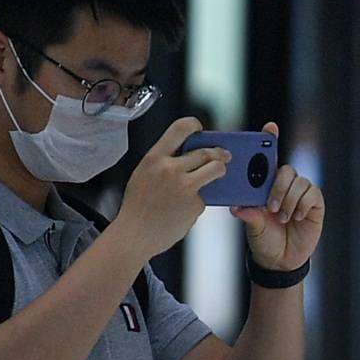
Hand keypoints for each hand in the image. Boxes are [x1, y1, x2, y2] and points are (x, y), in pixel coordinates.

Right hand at [121, 115, 232, 253]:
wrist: (134, 234)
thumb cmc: (138, 205)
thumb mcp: (144, 173)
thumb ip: (164, 160)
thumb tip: (190, 152)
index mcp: (154, 158)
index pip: (180, 128)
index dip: (194, 125)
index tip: (199, 129)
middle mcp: (171, 169)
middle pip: (206, 152)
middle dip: (219, 153)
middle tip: (224, 155)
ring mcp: (185, 187)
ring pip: (216, 169)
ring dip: (221, 169)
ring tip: (220, 172)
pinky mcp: (196, 204)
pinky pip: (206, 196)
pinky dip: (200, 200)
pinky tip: (188, 207)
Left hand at [237, 124, 324, 278]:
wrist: (280, 260)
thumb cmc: (263, 239)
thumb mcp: (252, 226)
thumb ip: (249, 214)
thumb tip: (238, 207)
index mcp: (266, 185)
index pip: (269, 158)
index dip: (270, 139)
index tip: (270, 127)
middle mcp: (285, 185)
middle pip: (285, 170)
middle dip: (278, 187)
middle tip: (270, 207)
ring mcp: (301, 193)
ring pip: (299, 182)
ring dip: (289, 201)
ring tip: (283, 218)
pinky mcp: (315, 204)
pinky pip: (312, 194)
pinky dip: (303, 205)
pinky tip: (297, 217)